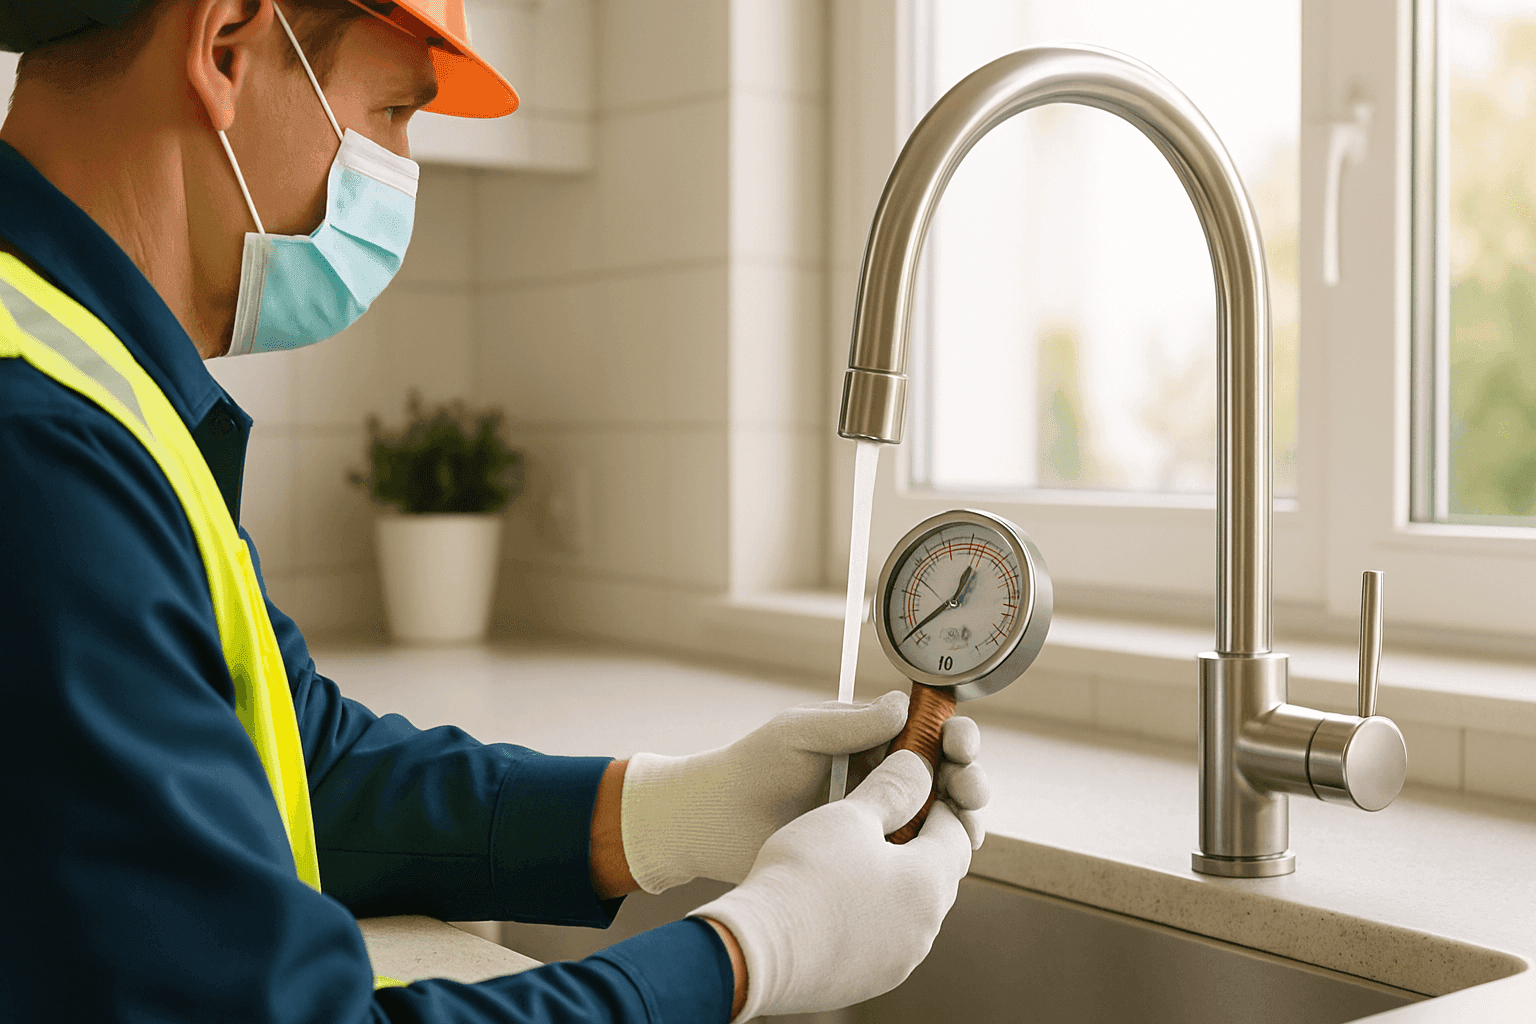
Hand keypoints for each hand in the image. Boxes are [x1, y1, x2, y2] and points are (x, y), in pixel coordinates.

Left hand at [621, 691, 992, 893]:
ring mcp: (879, 823)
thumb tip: (904, 706)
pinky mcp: (869, 862)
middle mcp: (883, 781)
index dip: (954, 736)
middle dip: (970, 776)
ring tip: (965, 816)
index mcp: (872, 743)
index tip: (960, 739)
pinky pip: (916, 858)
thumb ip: (851, 723)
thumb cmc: (752, 766)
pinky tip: (945, 852)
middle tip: (969, 783)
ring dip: (965, 815)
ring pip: (942, 819)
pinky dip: (940, 854)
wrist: (713, 822)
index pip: (929, 735)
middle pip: (947, 778)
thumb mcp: (800, 732)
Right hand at [690, 750, 971, 1021]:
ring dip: (892, 880)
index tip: (908, 785)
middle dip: (916, 841)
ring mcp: (898, 961)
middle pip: (936, 873)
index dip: (936, 801)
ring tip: (850, 856)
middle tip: (878, 816)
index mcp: (930, 883)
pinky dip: (869, 913)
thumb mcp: (849, 815)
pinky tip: (833, 898)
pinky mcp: (868, 980)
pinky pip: (881, 938)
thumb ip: (892, 787)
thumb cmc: (805, 874)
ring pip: (908, 908)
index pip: (956, 832)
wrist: (757, 951)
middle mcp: (925, 929)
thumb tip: (918, 767)